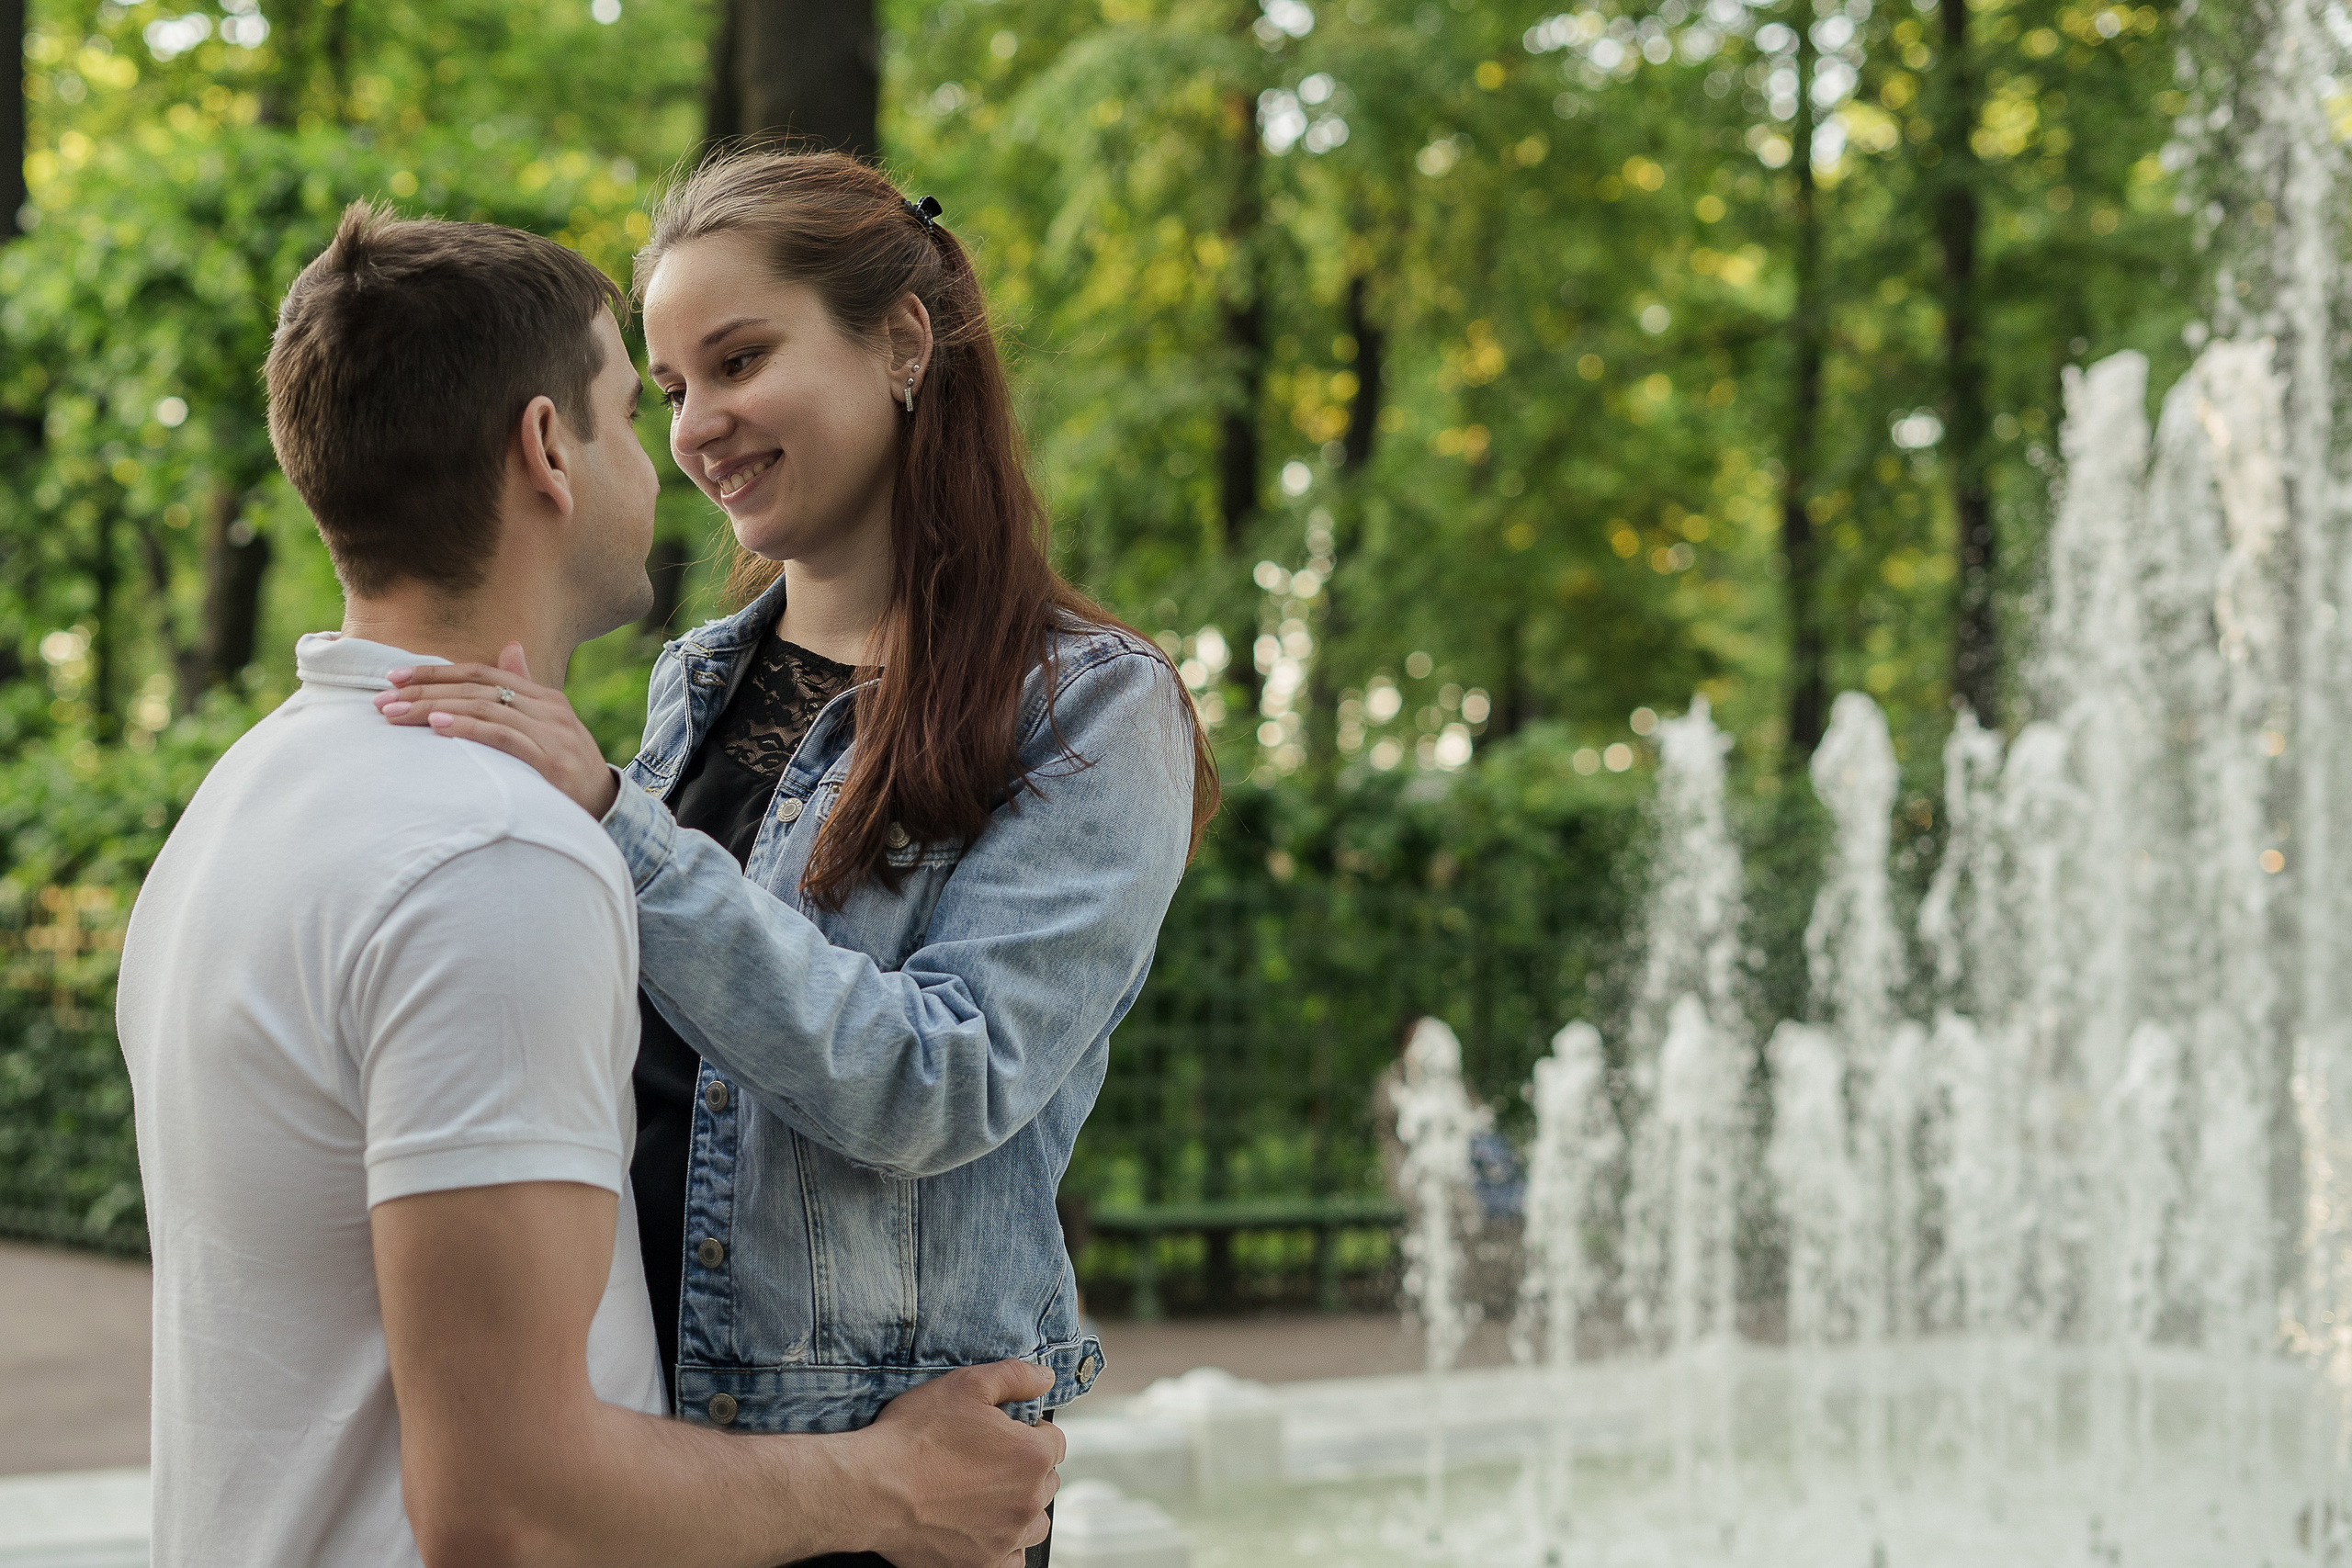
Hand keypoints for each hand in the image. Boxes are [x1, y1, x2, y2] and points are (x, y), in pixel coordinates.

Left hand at [374, 642, 619, 818]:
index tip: (394, 678)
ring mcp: (552, 734)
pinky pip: (502, 736)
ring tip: (397, 715)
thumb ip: (525, 690)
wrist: (608, 812)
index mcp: (545, 698)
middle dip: (424, 692)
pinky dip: (468, 728)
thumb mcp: (547, 728)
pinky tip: (438, 727)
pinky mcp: (551, 761)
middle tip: (382, 701)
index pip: (481, 674)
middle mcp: (549, 709)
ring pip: (484, 708)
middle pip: (477, 689)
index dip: (436, 673)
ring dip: (434, 709)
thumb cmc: (567, 773)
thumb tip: (510, 647)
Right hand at [849, 1361, 1062, 1567]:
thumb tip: (1045, 1378)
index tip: (1003, 1433)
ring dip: (1020, 1507)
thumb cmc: (914, 1437)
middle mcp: (1028, 1501)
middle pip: (1046, 1481)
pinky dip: (1005, 1545)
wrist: (871, 1490)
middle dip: (1025, 1468)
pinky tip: (982, 1528)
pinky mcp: (982, 1565)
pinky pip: (1014, 1559)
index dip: (1029, 1431)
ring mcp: (1006, 1538)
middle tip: (986, 1460)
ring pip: (1034, 1521)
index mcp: (1032, 1456)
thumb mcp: (965, 1385)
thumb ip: (1014, 1377)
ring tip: (986, 1495)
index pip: (1054, 1442)